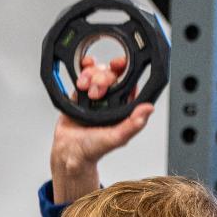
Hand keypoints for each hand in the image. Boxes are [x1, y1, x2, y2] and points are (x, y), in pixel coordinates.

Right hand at [51, 54, 155, 202]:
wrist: (67, 151)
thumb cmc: (92, 149)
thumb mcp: (116, 137)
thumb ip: (133, 124)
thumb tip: (149, 109)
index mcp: (124, 108)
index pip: (129, 82)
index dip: (125, 70)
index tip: (118, 66)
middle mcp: (111, 100)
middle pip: (111, 75)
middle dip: (103, 78)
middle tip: (97, 92)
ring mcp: (95, 96)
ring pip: (97, 73)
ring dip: (90, 76)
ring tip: (85, 90)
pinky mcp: (80, 94)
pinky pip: (82, 76)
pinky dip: (82, 72)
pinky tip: (80, 80)